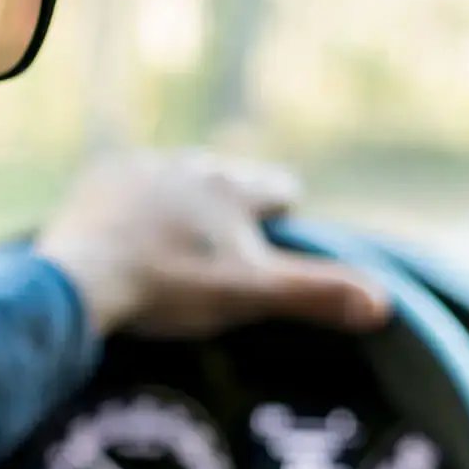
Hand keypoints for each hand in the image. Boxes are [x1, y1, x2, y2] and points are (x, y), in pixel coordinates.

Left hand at [34, 150, 391, 338]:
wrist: (83, 279)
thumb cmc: (174, 288)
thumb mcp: (252, 294)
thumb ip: (317, 294)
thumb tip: (385, 304)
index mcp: (232, 189)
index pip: (277, 189)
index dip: (281, 210)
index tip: (279, 223)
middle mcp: (192, 164)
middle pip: (227, 177)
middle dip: (233, 199)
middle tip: (230, 231)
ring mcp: (141, 168)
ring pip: (178, 175)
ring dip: (184, 196)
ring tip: (180, 228)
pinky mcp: (98, 179)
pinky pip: (128, 182)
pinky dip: (136, 202)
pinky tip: (130, 228)